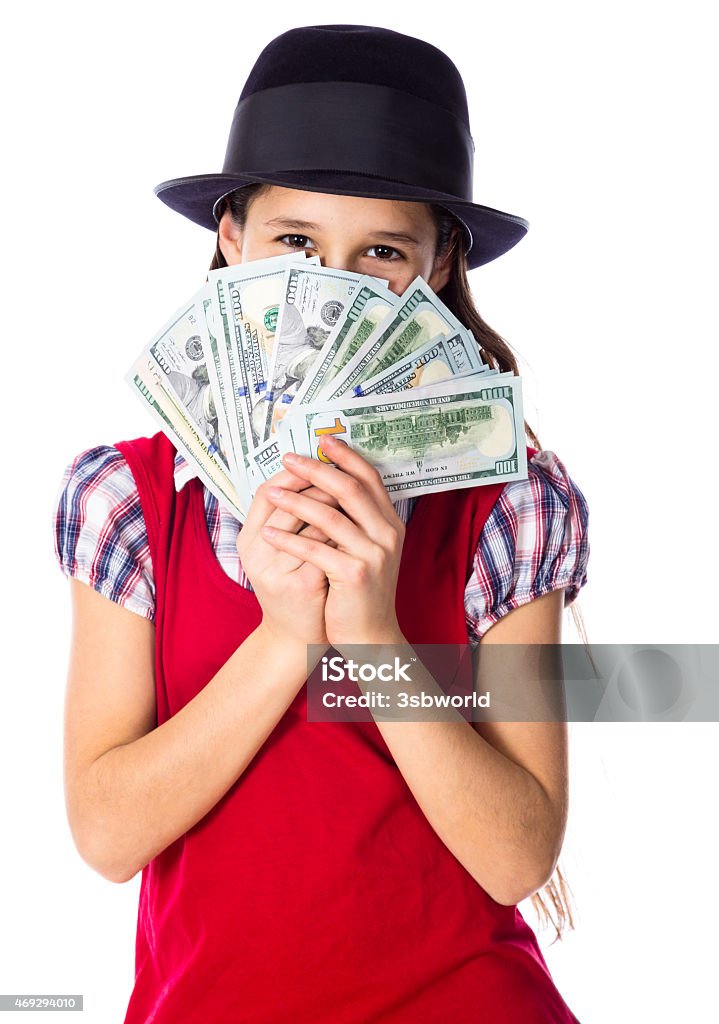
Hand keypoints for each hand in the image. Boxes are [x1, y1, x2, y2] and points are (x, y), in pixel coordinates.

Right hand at [237, 468, 339, 647]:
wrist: (295, 637)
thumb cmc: (292, 586)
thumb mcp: (280, 552)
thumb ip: (289, 519)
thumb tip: (316, 475)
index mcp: (247, 540)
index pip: (266, 491)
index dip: (295, 472)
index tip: (320, 457)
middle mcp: (255, 554)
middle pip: (290, 501)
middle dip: (321, 483)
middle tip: (342, 471)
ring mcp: (276, 571)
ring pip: (312, 523)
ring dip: (337, 505)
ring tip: (353, 493)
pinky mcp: (302, 586)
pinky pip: (327, 548)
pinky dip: (343, 534)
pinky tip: (357, 525)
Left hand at [260, 435, 406, 649]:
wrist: (371, 636)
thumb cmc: (360, 592)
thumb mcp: (368, 550)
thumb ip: (357, 520)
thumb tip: (328, 482)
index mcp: (390, 524)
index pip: (369, 479)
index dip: (345, 457)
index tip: (321, 441)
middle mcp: (388, 534)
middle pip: (349, 489)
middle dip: (315, 470)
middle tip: (288, 458)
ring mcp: (374, 554)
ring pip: (329, 516)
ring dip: (295, 501)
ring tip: (270, 492)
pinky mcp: (354, 575)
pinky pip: (315, 549)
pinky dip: (288, 539)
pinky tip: (267, 532)